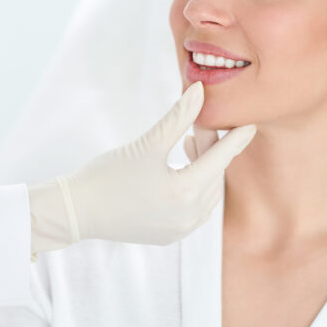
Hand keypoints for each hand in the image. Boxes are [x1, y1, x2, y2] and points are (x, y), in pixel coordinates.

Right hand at [29, 82, 255, 248]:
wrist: (76, 211)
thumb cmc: (108, 175)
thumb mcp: (147, 143)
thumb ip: (179, 117)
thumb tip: (200, 91)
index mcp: (186, 192)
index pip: (221, 158)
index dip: (236, 138)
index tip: (249, 124)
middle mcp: (189, 216)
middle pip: (213, 176)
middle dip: (210, 149)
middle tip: (197, 127)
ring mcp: (179, 230)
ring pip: (206, 194)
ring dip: (202, 169)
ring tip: (187, 145)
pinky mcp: (168, 236)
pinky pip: (194, 210)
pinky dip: (193, 189)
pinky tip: (178, 173)